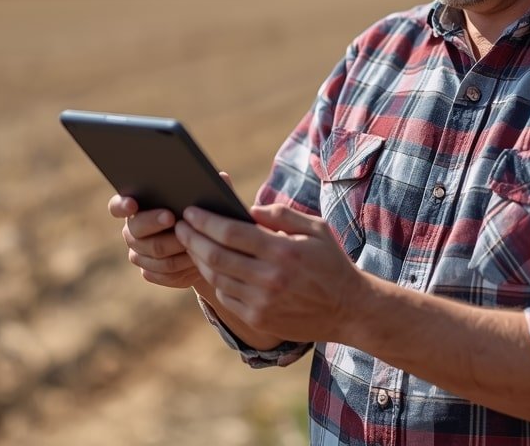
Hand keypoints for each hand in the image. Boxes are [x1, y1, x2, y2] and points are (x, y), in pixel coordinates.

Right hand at [107, 172, 236, 288]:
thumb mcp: (207, 200)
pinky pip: (161, 273)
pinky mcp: (150, 272)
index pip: (118, 205)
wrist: (206, 247)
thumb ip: (210, 187)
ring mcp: (139, 253)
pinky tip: (195, 262)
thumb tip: (222, 176)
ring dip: (175, 248)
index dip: (122, 205)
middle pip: (136, 230)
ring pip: (152, 254)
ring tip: (194, 242)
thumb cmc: (202, 215)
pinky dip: (180, 269)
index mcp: (138, 207)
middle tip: (172, 217)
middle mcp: (132, 230)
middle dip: (154, 223)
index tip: (132, 203)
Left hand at [175, 203, 366, 342]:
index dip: (205, 220)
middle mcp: (269, 278)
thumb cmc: (331, 263)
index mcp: (282, 251)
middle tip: (180, 225)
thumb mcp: (315, 228)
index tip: (190, 210)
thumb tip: (248, 210)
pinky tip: (212, 267)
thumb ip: (281, 215)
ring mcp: (262, 302)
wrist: (349, 309)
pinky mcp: (259, 319)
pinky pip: (226, 297)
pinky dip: (215, 280)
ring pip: (216, 277)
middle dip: (192, 238)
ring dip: (198, 259)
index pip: (231, 232)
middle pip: (216, 255)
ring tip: (191, 244)